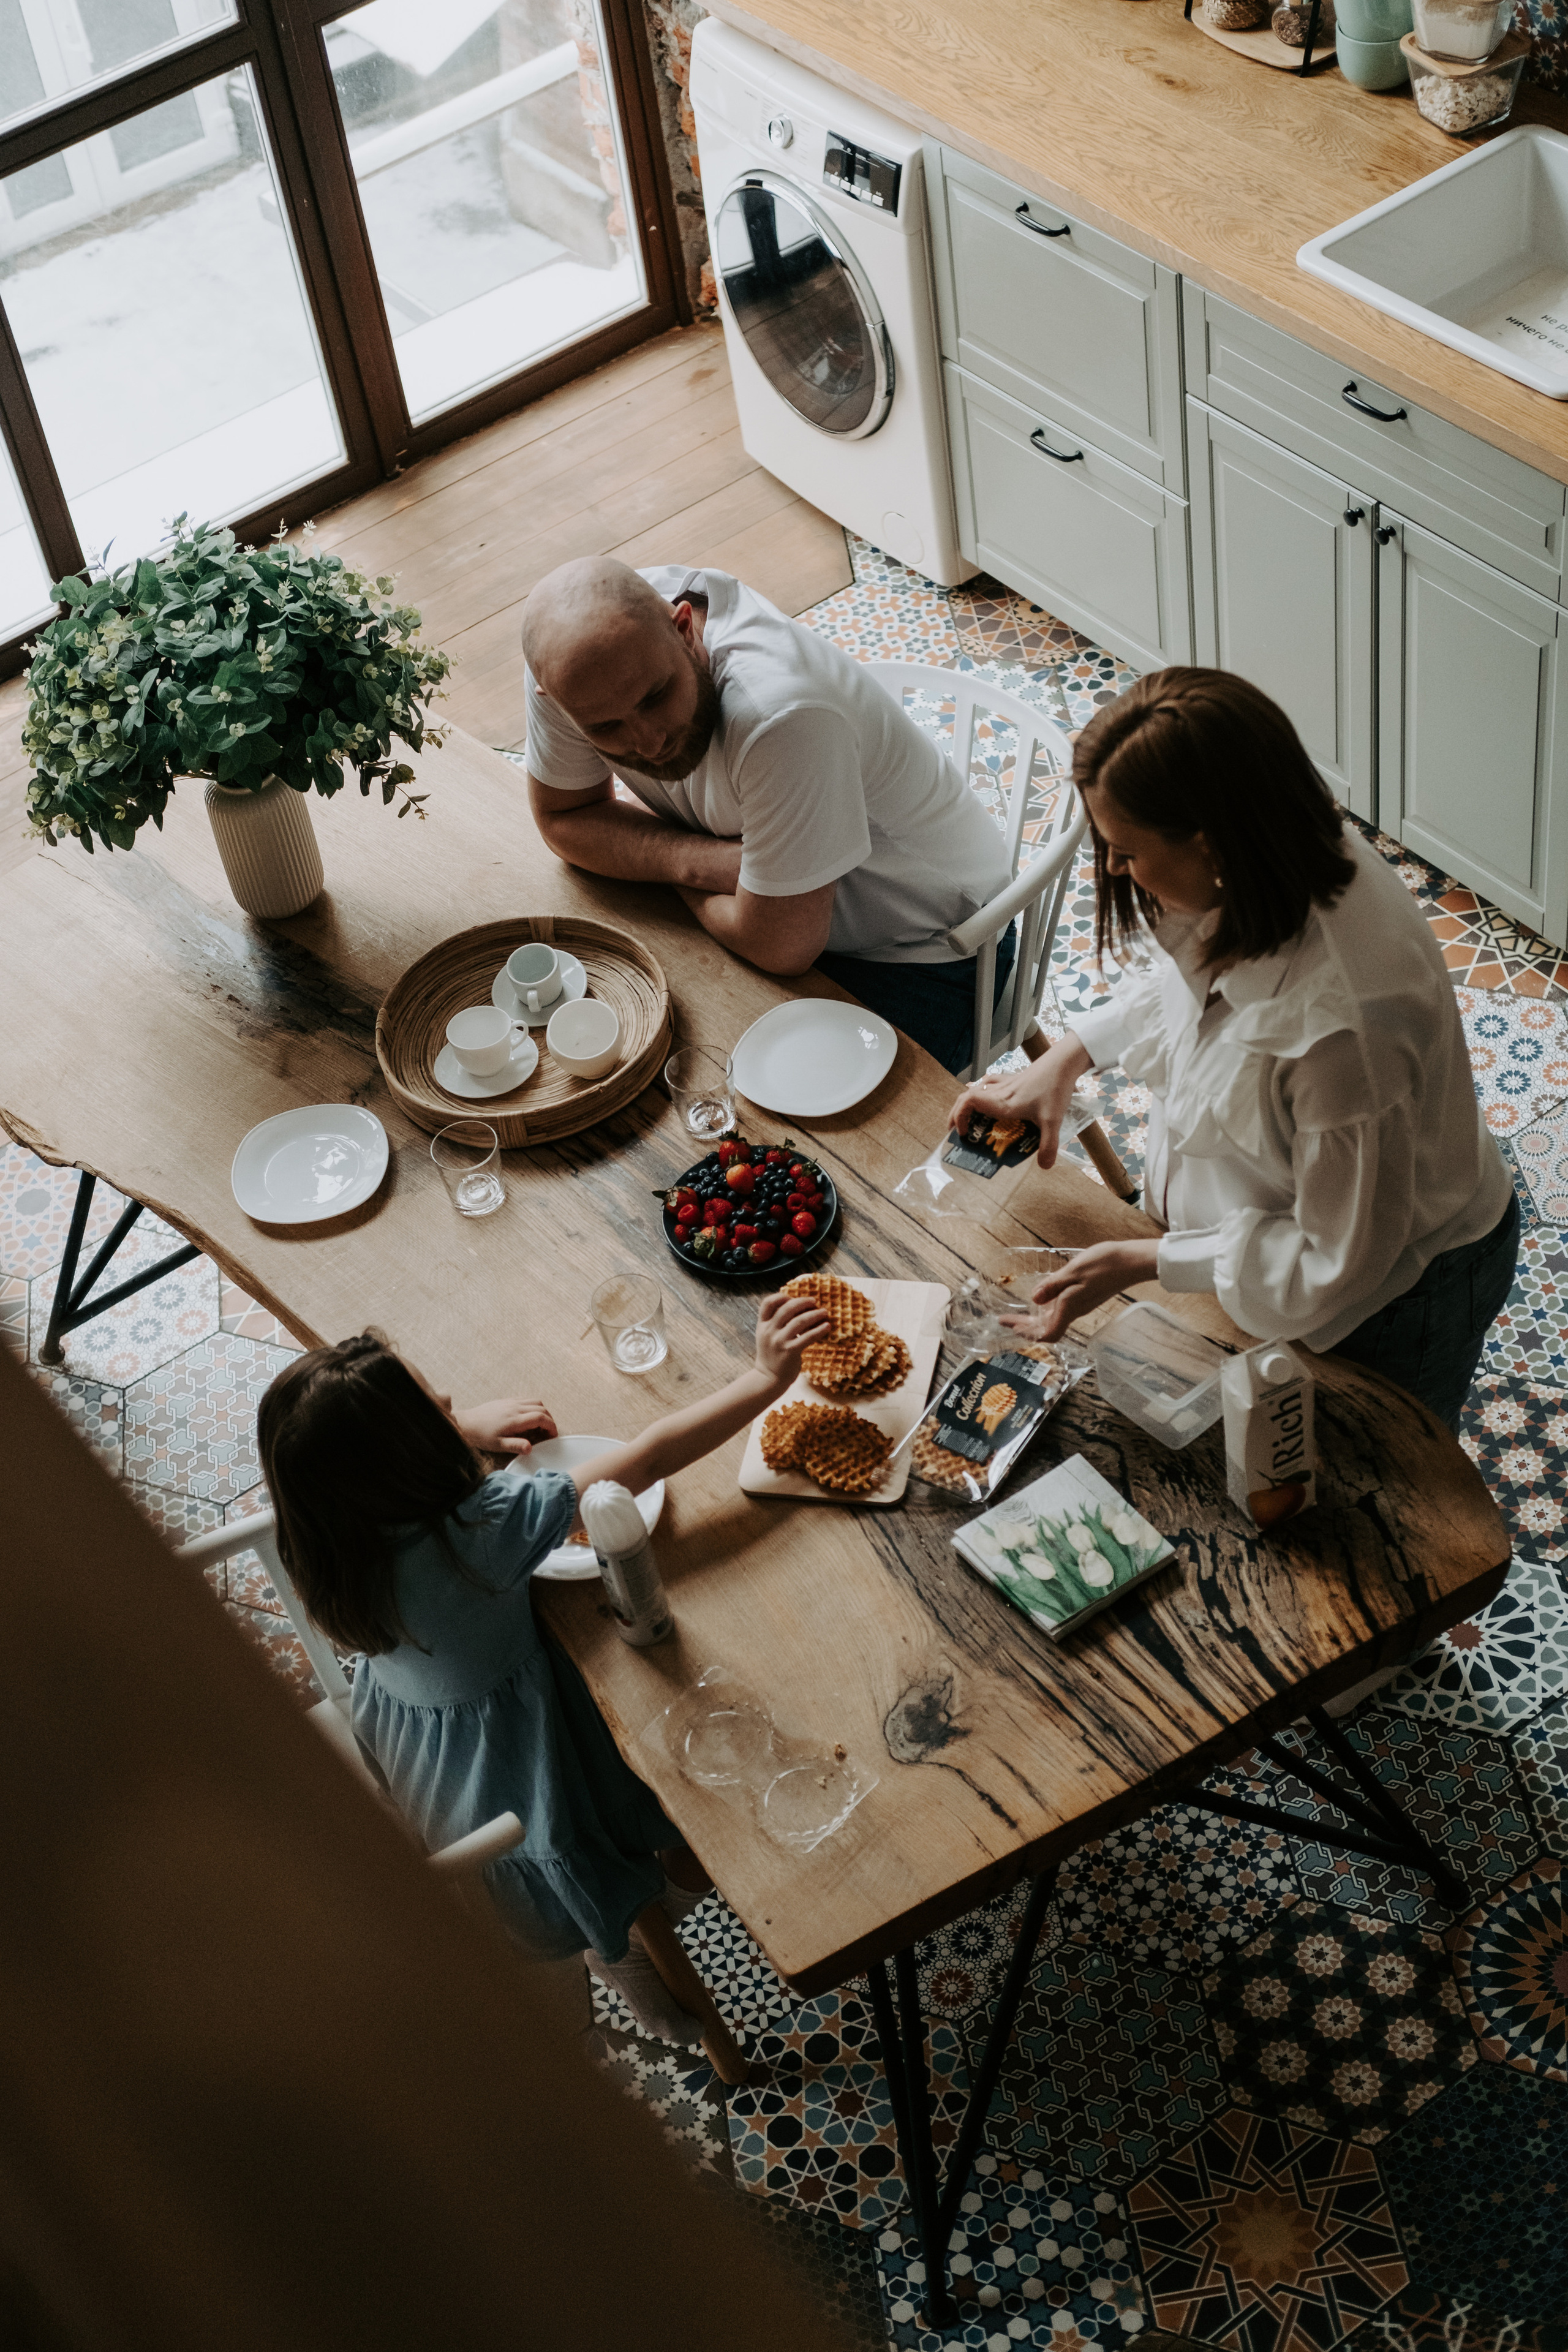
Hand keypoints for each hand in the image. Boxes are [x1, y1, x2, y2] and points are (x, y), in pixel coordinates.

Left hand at [454, 1398, 559, 1455]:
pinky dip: (533, 1406)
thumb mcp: (498, 1445)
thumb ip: (515, 1445)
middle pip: (541, 1408)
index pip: (540, 1418)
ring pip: (535, 1401)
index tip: (553, 1435)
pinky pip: (526, 1399)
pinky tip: (528, 1417)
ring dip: (542, 1412)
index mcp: (515, 1419)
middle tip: (549, 1432)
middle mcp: (515, 1407)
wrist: (465, 1423)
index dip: (551, 1426)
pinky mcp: (506, 1400)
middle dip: (549, 1420)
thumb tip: (530, 1448)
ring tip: (540, 1425)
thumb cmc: (481, 1436)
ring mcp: (511, 1402)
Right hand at [753, 1290, 831, 1383]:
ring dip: (814, 1314)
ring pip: (799, 1321)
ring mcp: (779, 1341)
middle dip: (802, 1302)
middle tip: (814, 1301)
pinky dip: (819, 1330)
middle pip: (786, 1309)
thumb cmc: (771, 1355)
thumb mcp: (766, 1336)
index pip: (767, 1303)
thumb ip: (775, 1323)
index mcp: (762, 1325)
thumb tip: (795, 1307)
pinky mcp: (790, 1351)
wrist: (769, 1378)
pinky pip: (807, 1337)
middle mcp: (769, 1331)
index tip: (792, 1297)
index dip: (780, 1297)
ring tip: (824, 1312)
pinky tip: (827, 1327)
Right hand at [948, 1032, 1090, 1170]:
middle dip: (958, 1113)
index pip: (968, 1102)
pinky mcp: (1014, 1078)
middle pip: (967, 1096)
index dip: (958, 1116)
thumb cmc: (1054, 1088)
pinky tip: (992, 1097)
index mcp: (1002, 1102)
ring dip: (970, 1102)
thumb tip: (1044, 1166)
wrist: (1063, 1062)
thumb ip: (1048, 1145)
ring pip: (978, 1089)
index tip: (962, 1132)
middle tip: (959, 1129)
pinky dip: (984, 1090)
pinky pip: (991, 1082)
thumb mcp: (1053, 1121)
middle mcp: (999, 1092)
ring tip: (972, 1116)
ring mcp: (1006, 1083)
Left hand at [1001, 1239, 1160, 1339]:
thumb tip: (1034, 1299)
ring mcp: (1082, 1304)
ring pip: (1054, 1319)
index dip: (1025, 1332)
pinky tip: (1043, 1300)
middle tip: (1005, 1319)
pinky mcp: (1087, 1296)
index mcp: (1070, 1307)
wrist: (1132, 1261)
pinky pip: (1062, 1309)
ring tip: (1019, 1314)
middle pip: (1047, 1327)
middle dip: (1024, 1325)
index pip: (1046, 1332)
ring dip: (1035, 1319)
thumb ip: (1052, 1286)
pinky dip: (1047, 1309)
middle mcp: (1075, 1311)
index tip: (1007, 1324)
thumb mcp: (1073, 1271)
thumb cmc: (1104, 1264)